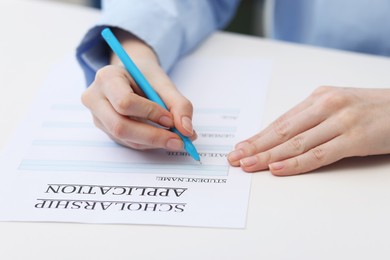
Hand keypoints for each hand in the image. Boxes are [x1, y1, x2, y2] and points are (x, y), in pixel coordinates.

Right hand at [81, 29, 195, 149]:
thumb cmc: (145, 76)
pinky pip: (128, 142)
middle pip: (120, 126)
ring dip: (153, 142)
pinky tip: (162, 136)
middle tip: (179, 140)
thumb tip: (187, 131)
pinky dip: (149, 143)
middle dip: (153, 136)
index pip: (125, 102)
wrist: (132, 75)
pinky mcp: (106, 130)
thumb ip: (179, 105)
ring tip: (176, 138)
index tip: (171, 119)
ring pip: (125, 138)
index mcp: (107, 78)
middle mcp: (95, 98)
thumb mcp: (164, 83)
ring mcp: (97, 117)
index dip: (149, 113)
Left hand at [228, 86, 389, 175]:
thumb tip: (282, 137)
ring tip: (248, 165)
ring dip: (268, 156)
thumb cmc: (370, 108)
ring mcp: (340, 121)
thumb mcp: (337, 105)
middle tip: (235, 158)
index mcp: (318, 97)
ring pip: (295, 143)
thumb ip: (311, 118)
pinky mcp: (354, 138)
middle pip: (282, 130)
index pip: (281, 121)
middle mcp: (325, 105)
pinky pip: (318, 154)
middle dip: (255, 146)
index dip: (258, 136)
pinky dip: (295, 163)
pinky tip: (277, 169)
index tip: (240, 147)